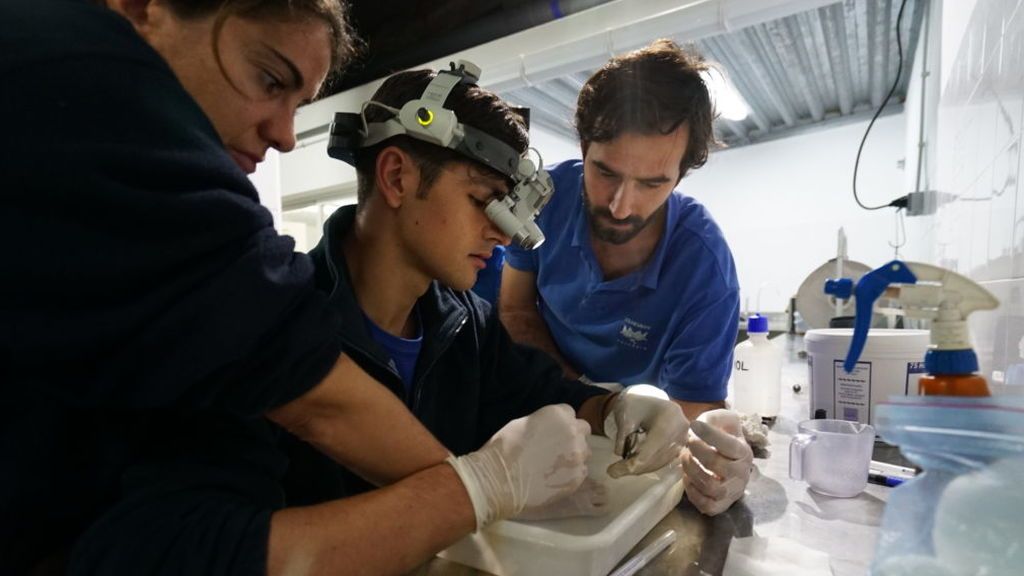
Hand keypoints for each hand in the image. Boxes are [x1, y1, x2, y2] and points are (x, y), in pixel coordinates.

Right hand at [447, 404, 590, 528]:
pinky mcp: (577, 479)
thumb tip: (549, 428)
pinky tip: (555, 478)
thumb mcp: (522, 424)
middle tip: (557, 447)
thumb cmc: (503, 449)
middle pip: (583, 430)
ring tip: (556, 465)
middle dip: (573, 435)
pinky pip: (581, 472)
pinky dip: (571, 473)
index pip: (569, 412)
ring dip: (574, 455)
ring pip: (585, 452)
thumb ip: (543, 423)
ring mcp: (577, 457)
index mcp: (558, 415)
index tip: (552, 431)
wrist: (499, 481)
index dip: (560, 422)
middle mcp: (573, 433)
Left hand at [603, 384, 688, 477]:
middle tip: (613, 471)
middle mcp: (681, 431)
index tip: (612, 470)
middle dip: (634, 467)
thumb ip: (623, 435)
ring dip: (640, 468)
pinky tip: (633, 464)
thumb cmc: (637, 403)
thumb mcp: (626, 415)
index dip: (632, 463)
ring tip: (620, 468)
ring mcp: (683, 440)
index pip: (651, 448)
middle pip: (656, 458)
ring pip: (659, 463)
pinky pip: (663, 461)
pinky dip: (647, 464)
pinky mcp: (679, 447)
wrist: (651, 398)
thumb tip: (619, 456)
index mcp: (670, 418)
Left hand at [683, 409, 753, 515]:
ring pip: (710, 486)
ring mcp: (733, 491)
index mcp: (744, 452)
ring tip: (685, 458)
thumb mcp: (723, 420)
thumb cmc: (723, 436)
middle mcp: (742, 474)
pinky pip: (707, 506)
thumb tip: (697, 426)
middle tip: (688, 442)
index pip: (729, 445)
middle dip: (696, 451)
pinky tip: (688, 477)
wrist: (727, 457)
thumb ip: (713, 418)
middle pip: (716, 465)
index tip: (694, 424)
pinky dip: (693, 492)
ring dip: (691, 470)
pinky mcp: (722, 505)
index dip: (709, 435)